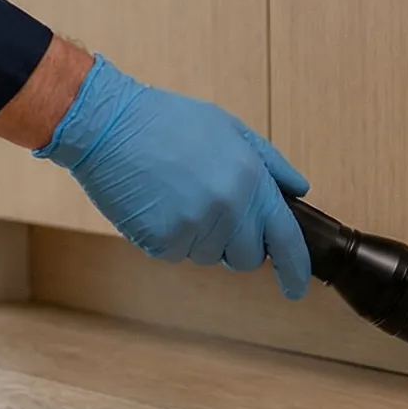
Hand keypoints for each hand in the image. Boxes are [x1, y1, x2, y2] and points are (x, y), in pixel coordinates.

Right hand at [35, 57, 313, 298]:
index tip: (296, 287)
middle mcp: (228, 207)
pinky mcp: (161, 241)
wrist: (109, 125)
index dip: (295, 268)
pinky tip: (156, 203)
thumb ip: (268, 163)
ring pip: (208, 256)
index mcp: (250, 178)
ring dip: (198, 237)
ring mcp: (194, 227)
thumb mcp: (228, 128)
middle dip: (235, 246)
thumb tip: (297, 190)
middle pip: (246, 258)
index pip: (285, 237)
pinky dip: (168, 237)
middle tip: (211, 213)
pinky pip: (175, 254)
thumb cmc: (166, 121)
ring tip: (176, 195)